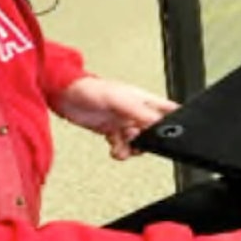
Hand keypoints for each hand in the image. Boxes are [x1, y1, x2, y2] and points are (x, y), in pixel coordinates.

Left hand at [54, 77, 178, 159]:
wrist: (65, 96)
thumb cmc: (91, 89)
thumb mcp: (120, 100)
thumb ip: (140, 113)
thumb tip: (158, 125)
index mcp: (143, 99)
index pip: (167, 110)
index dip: (176, 121)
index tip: (176, 135)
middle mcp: (135, 111)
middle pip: (153, 131)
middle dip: (148, 141)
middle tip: (138, 143)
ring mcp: (122, 120)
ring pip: (137, 141)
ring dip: (132, 149)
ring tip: (123, 149)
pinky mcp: (110, 129)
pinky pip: (121, 145)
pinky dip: (119, 151)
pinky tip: (115, 150)